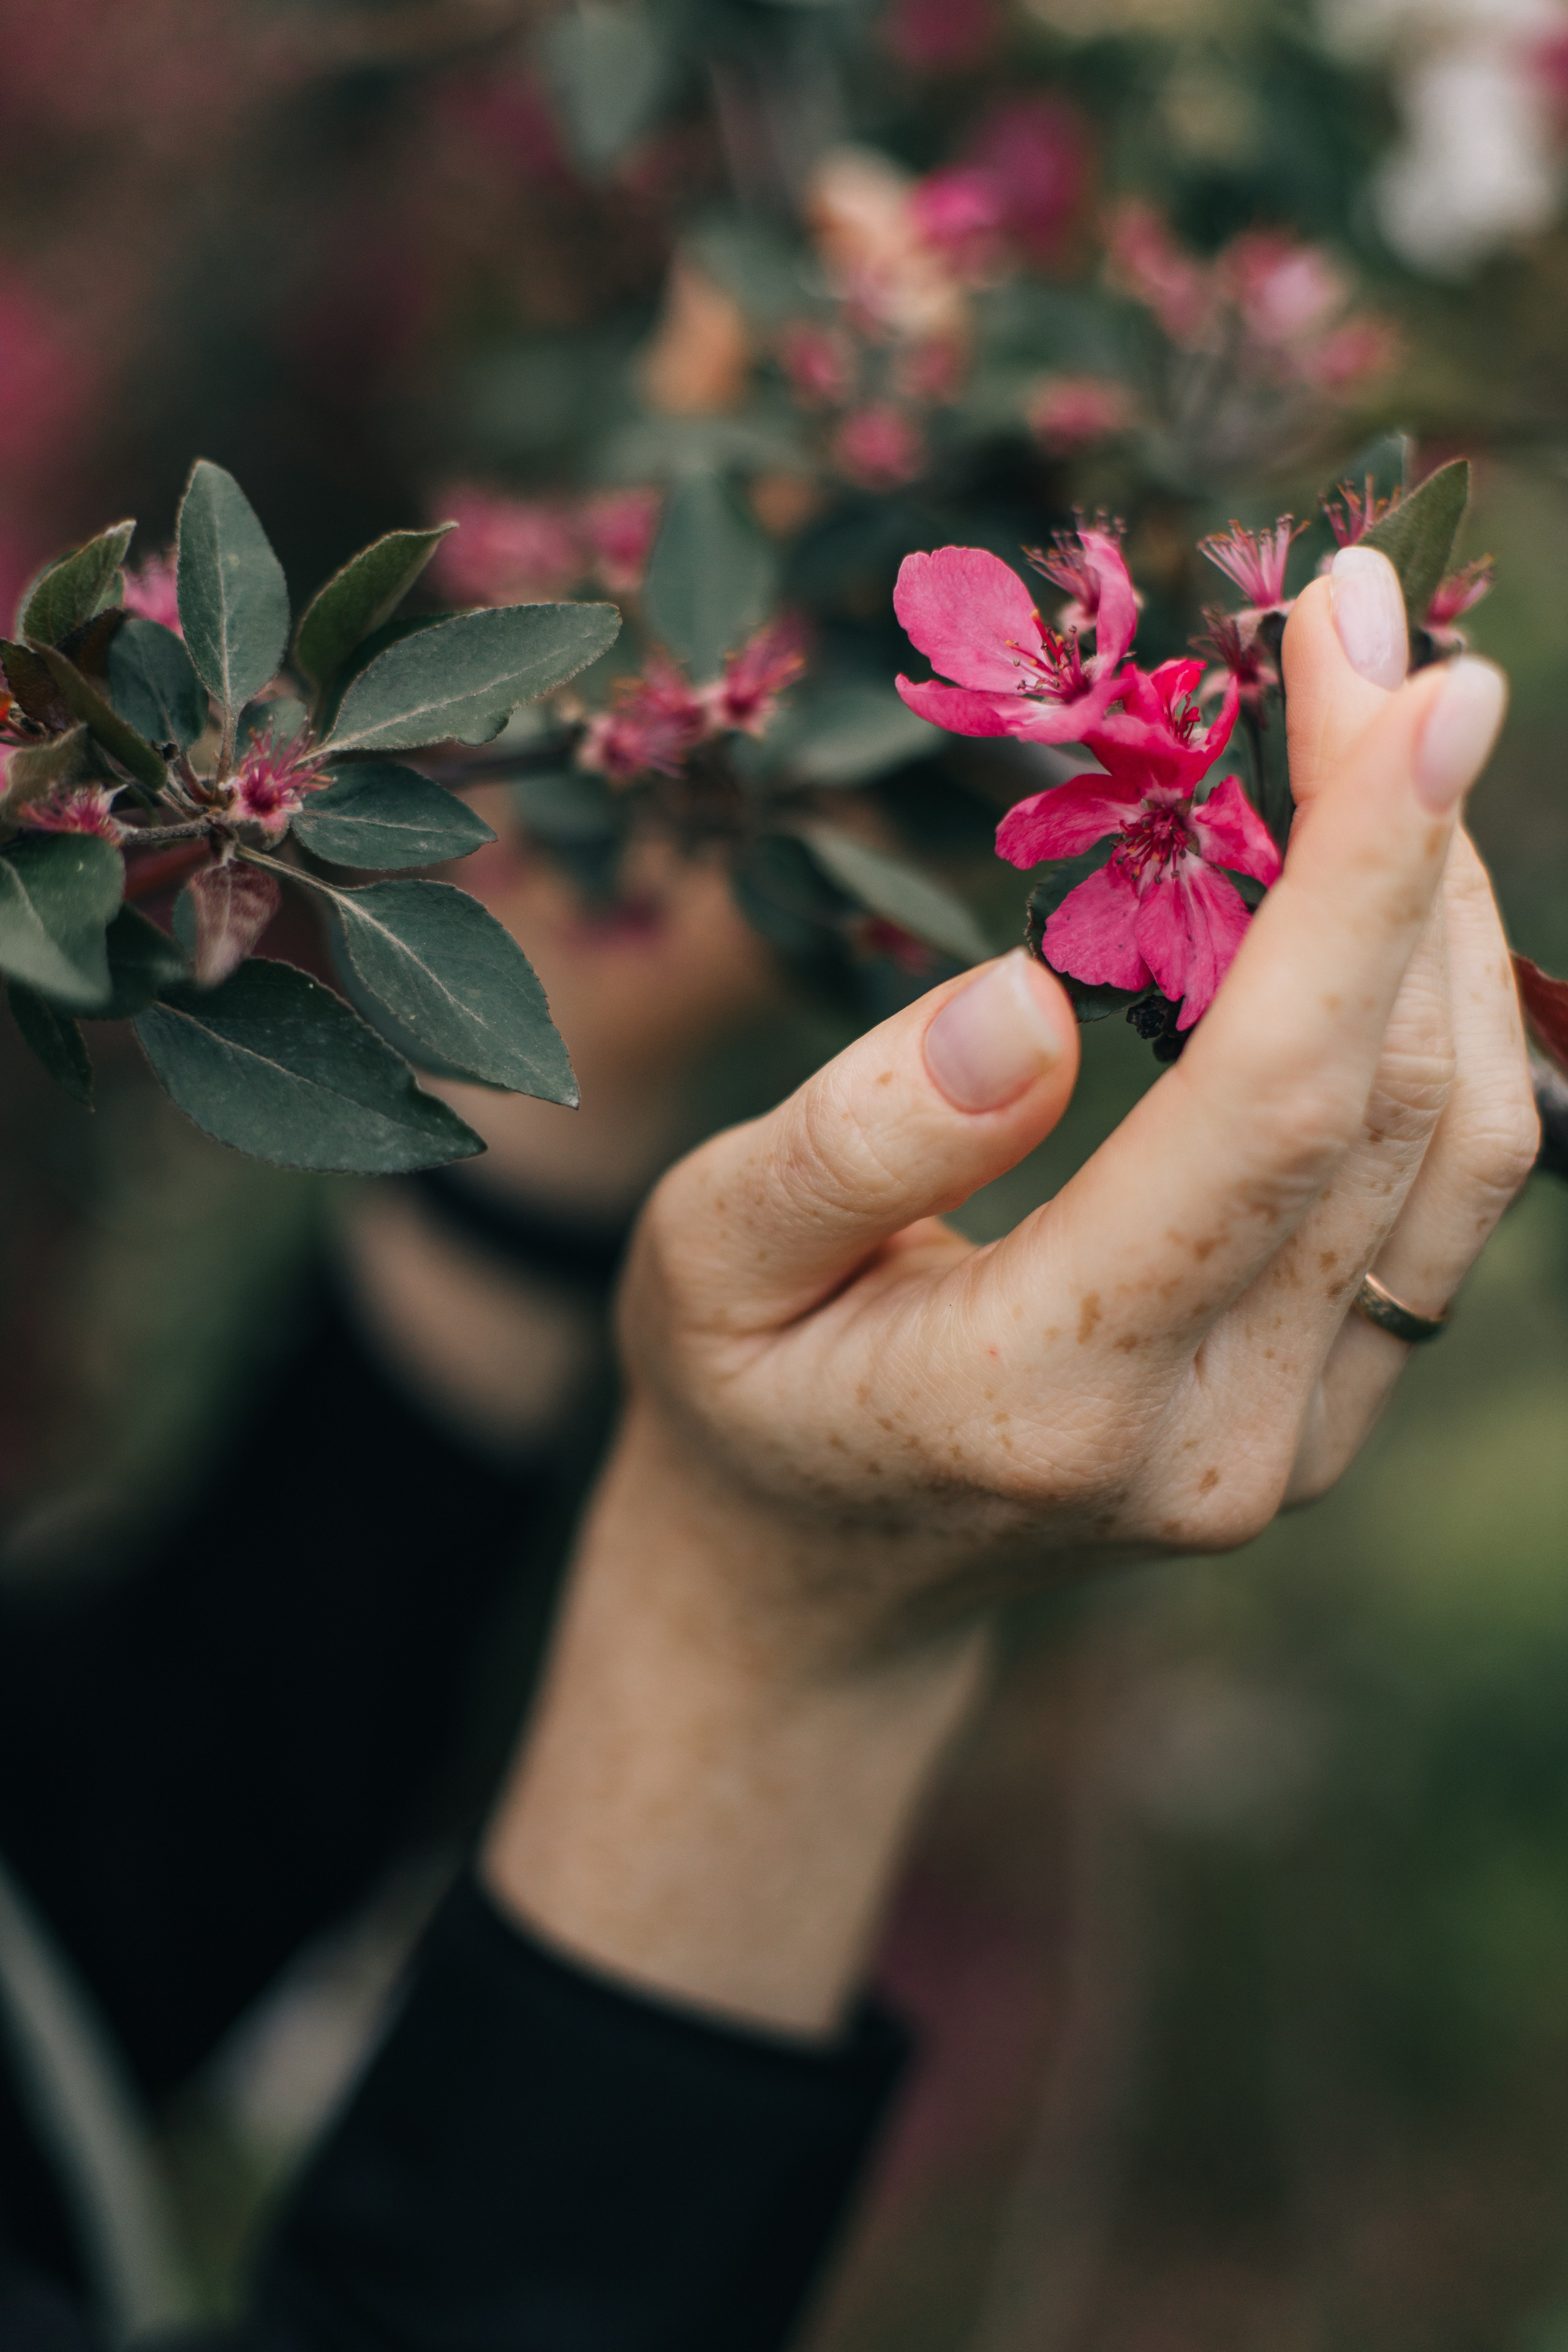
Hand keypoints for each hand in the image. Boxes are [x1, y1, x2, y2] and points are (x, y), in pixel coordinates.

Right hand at [485, 556, 1536, 2032]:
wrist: (816, 1582)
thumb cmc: (740, 1390)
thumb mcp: (709, 1256)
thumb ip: (850, 1145)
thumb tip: (1028, 999)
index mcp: (1054, 1388)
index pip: (1272, 1108)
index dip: (1356, 876)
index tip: (1400, 667)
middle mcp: (1226, 1435)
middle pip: (1400, 1105)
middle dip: (1410, 844)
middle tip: (1363, 635)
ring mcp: (1300, 1439)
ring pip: (1466, 1150)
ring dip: (1450, 922)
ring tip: (1381, 743)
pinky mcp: (1331, 1413)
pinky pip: (1447, 1200)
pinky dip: (1446, 1023)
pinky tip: (1384, 906)